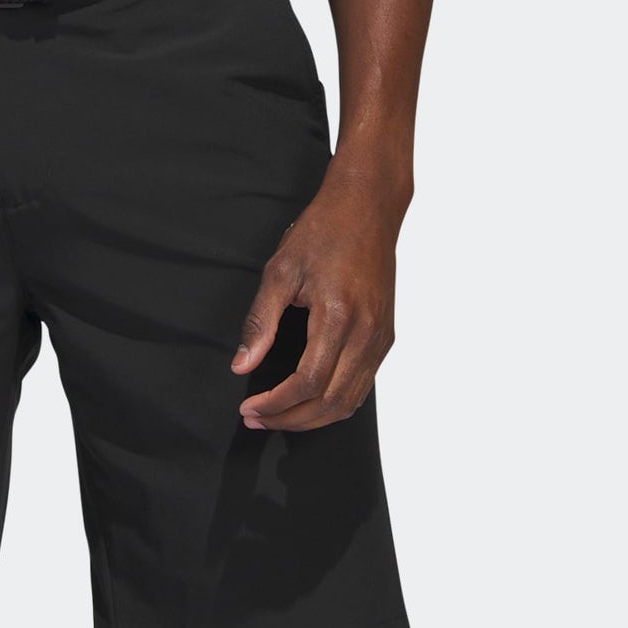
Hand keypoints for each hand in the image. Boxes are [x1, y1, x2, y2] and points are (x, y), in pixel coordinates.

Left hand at [230, 167, 402, 431]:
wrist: (367, 208)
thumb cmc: (322, 232)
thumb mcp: (280, 269)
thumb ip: (261, 321)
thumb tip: (242, 364)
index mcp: (339, 317)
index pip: (307, 382)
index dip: (276, 404)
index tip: (249, 409)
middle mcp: (367, 334)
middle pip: (331, 402)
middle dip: (292, 419)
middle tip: (258, 419)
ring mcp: (381, 338)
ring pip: (351, 401)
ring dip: (314, 417)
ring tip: (279, 415)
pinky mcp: (385, 336)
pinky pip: (362, 384)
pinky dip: (335, 401)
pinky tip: (309, 398)